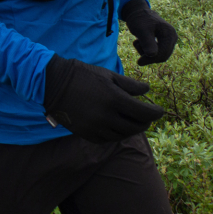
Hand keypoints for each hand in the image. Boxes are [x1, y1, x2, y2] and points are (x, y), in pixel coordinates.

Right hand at [43, 55, 163, 143]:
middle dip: (145, 122)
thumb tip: (147, 90)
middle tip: (147, 117)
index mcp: (114, 99)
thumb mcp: (108, 75)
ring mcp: (96, 127)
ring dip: (131, 129)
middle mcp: (107, 116)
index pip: (144, 113)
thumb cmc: (82, 74)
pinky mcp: (86, 134)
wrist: (53, 84)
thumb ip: (130, 85)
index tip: (159, 110)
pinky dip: (116, 134)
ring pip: (122, 135)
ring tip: (132, 121)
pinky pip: (107, 139)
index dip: (155, 113)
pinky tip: (117, 127)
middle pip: (136, 127)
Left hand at [121, 0, 177, 65]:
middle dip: (149, 56)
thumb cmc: (139, 20)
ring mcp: (170, 39)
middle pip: (163, 56)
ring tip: (138, 41)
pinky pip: (157, 51)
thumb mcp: (141, 31)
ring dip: (147, 52)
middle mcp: (173, 36)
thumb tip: (152, 55)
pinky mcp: (165, 41)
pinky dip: (147, 50)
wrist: (138, 12)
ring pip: (159, 55)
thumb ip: (147, 42)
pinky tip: (141, 42)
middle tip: (137, 46)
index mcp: (169, 34)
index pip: (163, 54)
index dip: (151, 60)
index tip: (139, 62)